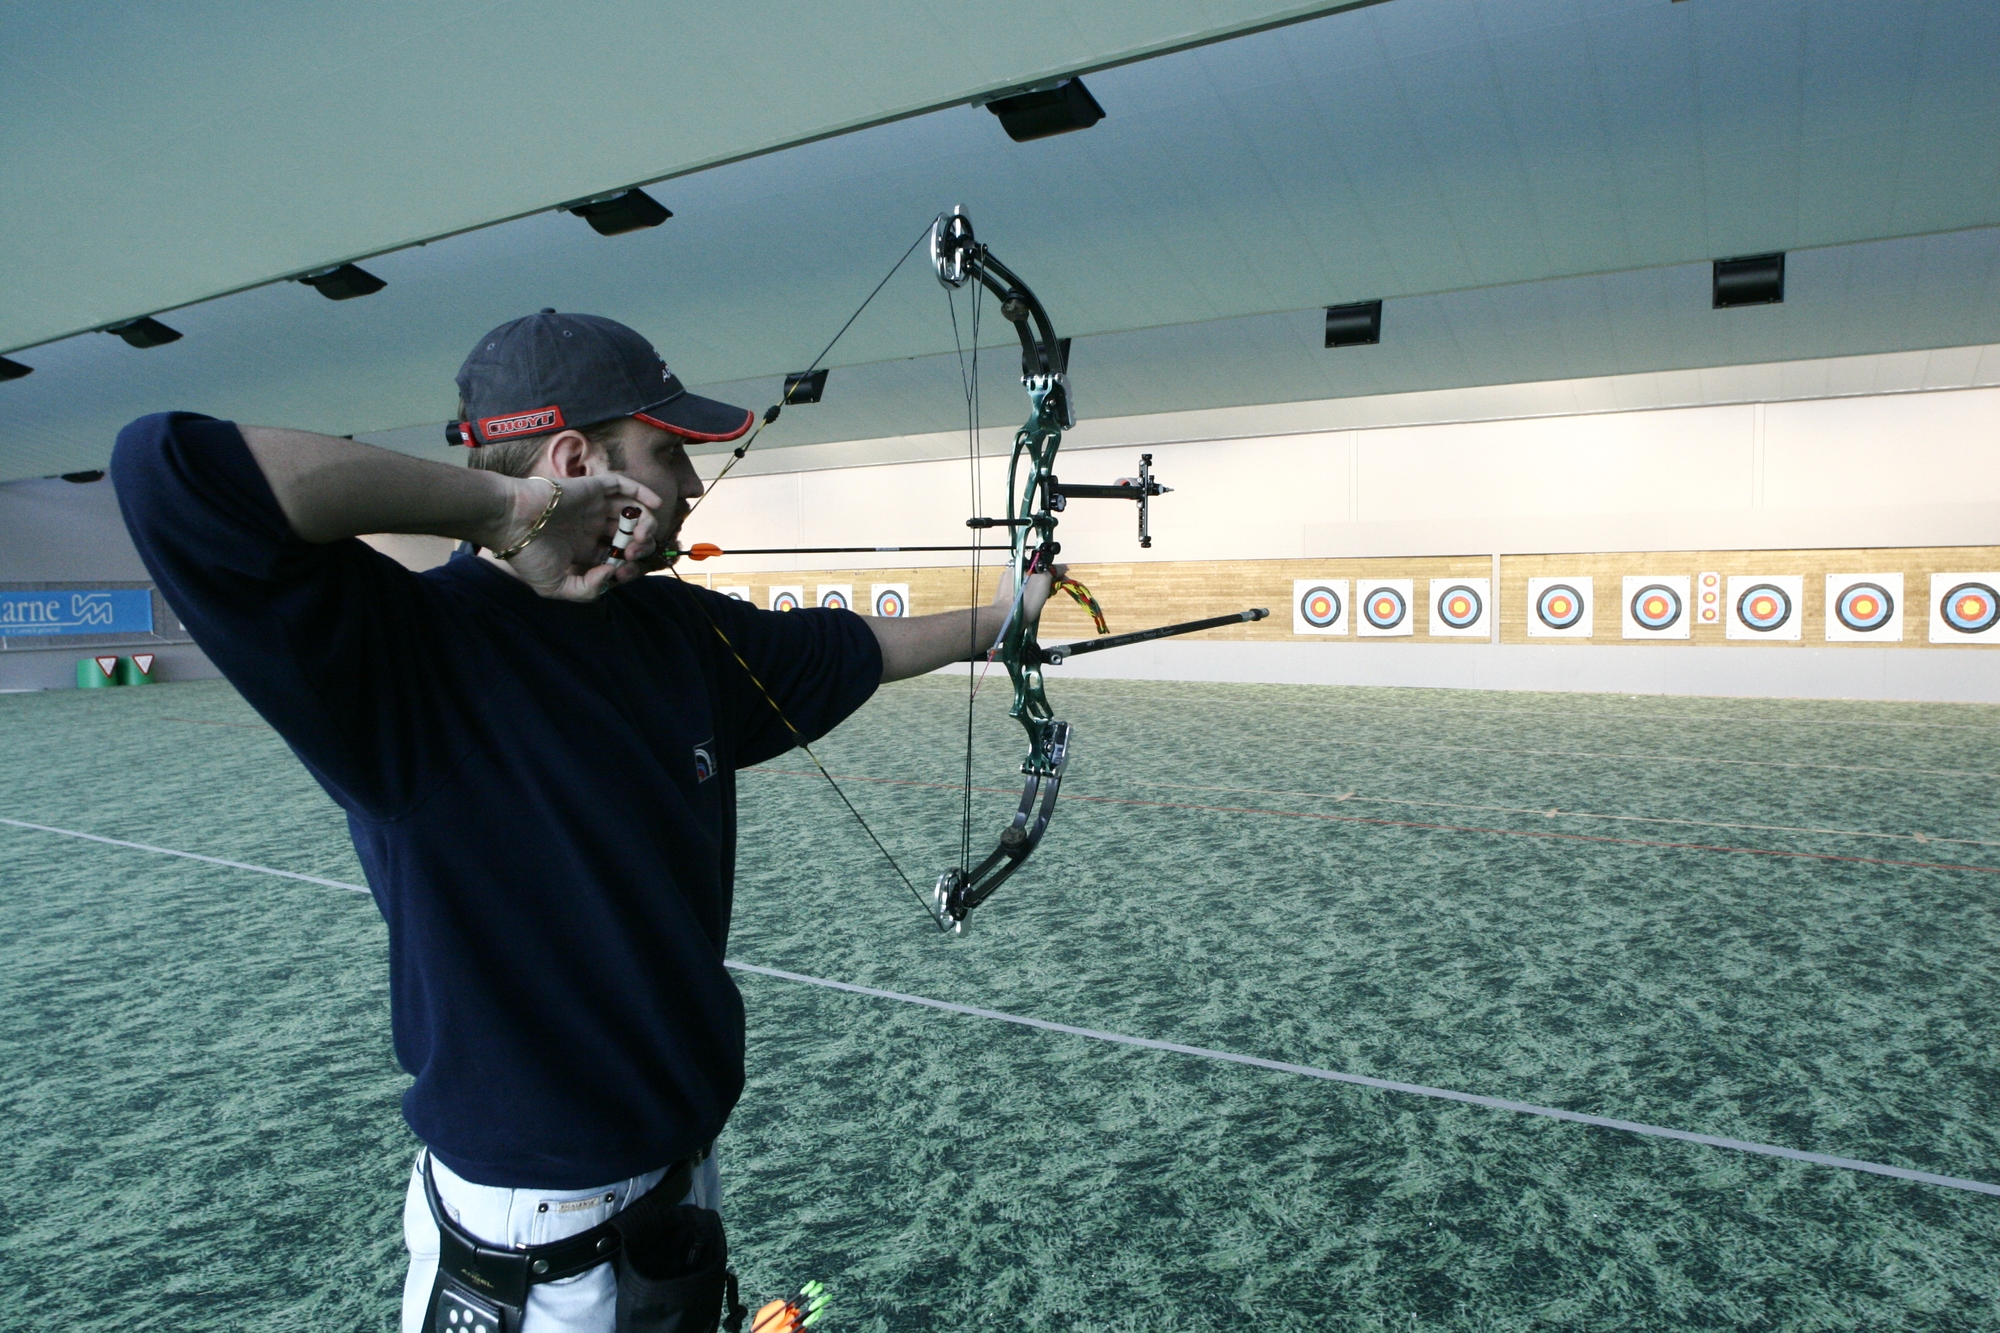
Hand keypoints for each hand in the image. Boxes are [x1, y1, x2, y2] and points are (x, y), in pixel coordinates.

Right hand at [491, 472, 663, 599]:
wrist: (509, 522)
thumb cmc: (527, 554)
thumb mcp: (554, 587)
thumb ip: (586, 590)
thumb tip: (612, 573)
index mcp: (582, 549)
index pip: (616, 556)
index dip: (627, 565)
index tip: (623, 571)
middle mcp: (590, 527)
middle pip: (628, 535)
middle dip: (639, 546)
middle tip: (632, 551)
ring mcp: (592, 506)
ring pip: (631, 512)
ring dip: (644, 523)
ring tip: (642, 534)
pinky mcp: (592, 488)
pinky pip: (623, 485)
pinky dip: (642, 492)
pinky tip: (655, 505)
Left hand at [993, 559, 1065, 621]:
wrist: (1007, 619)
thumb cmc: (1026, 599)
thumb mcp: (1044, 581)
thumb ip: (1053, 571)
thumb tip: (1063, 567)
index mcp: (1018, 565)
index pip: (1041, 564)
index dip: (1053, 572)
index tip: (1062, 580)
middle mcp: (1010, 572)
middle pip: (1035, 574)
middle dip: (1047, 581)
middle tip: (1052, 592)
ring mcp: (1005, 585)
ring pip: (1029, 584)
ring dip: (1038, 590)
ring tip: (1042, 600)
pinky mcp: (1004, 597)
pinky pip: (1021, 593)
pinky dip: (1029, 596)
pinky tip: (1032, 604)